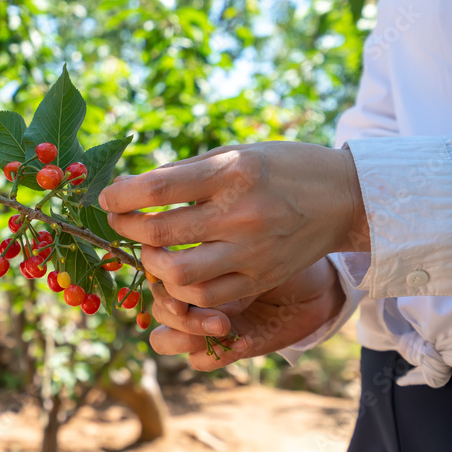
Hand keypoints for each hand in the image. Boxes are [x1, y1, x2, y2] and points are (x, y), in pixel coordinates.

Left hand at [98, 142, 367, 307]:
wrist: (345, 197)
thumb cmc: (280, 167)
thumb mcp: (234, 154)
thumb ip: (182, 172)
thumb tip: (128, 187)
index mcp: (232, 172)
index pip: (157, 189)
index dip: (121, 197)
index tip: (107, 199)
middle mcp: (242, 213)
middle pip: (160, 233)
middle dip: (127, 229)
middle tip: (121, 221)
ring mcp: (252, 251)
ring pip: (179, 275)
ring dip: (152, 265)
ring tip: (150, 250)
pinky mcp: (260, 279)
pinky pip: (207, 297)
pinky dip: (181, 289)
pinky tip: (176, 272)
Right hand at [148, 257, 343, 369]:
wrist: (317, 282)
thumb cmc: (281, 249)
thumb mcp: (247, 241)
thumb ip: (212, 241)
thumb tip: (184, 232)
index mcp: (189, 269)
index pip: (154, 281)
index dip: (161, 285)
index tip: (182, 279)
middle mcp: (191, 298)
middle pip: (156, 314)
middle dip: (178, 315)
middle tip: (214, 311)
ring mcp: (204, 325)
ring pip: (165, 341)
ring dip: (189, 336)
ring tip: (224, 326)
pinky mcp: (224, 349)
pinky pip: (199, 362)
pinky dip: (217, 356)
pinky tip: (246, 340)